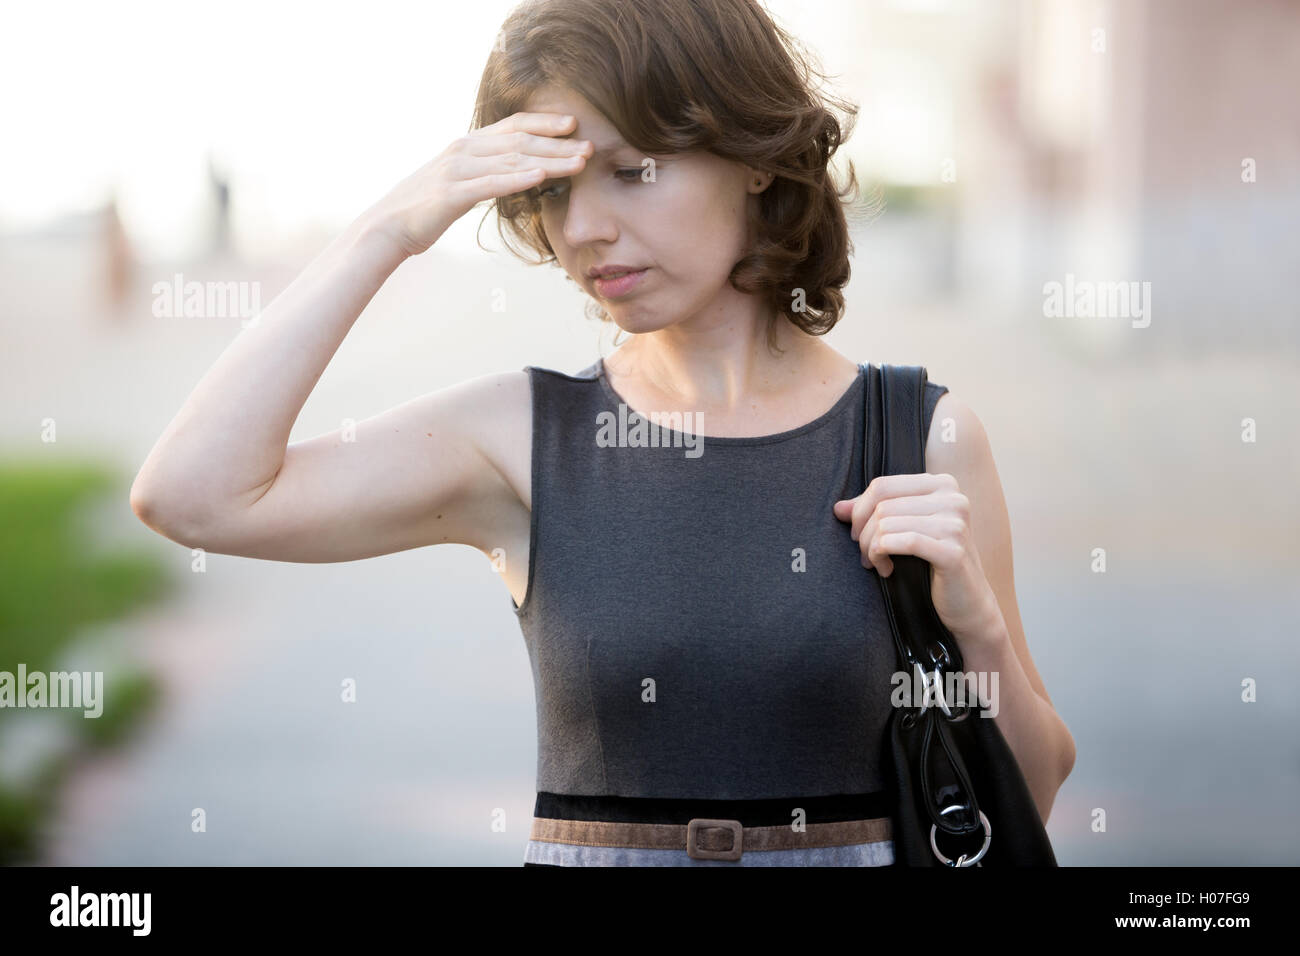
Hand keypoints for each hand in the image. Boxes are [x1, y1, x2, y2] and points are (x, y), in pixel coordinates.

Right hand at [364, 111, 592, 257]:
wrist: (387, 226)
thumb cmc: (424, 209)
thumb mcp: (458, 182)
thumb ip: (483, 171)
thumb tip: (512, 171)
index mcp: (467, 145)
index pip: (513, 126)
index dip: (544, 123)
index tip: (574, 125)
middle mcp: (464, 150)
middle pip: (520, 141)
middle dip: (558, 143)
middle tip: (590, 146)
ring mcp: (457, 170)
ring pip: (512, 160)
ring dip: (550, 160)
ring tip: (579, 162)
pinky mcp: (452, 194)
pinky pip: (491, 183)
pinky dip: (518, 178)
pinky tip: (541, 176)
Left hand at [833, 472, 1002, 648]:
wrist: (968, 603)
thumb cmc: (932, 563)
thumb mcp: (905, 530)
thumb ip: (875, 513)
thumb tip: (838, 508)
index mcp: (943, 484)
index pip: (882, 485)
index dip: (859, 510)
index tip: (856, 534)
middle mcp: (953, 499)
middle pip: (881, 505)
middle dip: (863, 533)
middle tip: (864, 555)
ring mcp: (955, 524)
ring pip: (886, 524)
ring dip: (870, 548)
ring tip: (876, 564)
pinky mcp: (952, 551)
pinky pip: (900, 542)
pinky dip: (882, 556)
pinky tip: (886, 570)